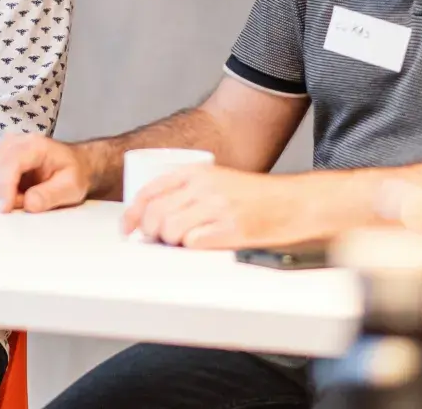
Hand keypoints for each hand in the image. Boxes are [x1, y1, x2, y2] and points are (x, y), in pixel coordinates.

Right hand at [0, 134, 91, 212]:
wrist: (69, 164)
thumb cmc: (71, 173)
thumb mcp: (72, 186)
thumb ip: (52, 195)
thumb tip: (29, 204)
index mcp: (33, 145)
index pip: (10, 162)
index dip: (4, 187)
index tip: (5, 210)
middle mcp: (10, 143)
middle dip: (0, 195)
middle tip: (23, 203)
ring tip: (16, 198)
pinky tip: (3, 196)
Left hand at [122, 165, 302, 248]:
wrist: (293, 204)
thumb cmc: (256, 197)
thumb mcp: (217, 181)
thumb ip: (188, 192)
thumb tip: (153, 217)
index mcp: (197, 173)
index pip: (150, 191)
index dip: (133, 213)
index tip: (128, 228)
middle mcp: (204, 187)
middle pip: (155, 214)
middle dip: (152, 233)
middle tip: (162, 240)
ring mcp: (217, 207)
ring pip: (169, 231)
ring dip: (173, 243)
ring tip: (189, 242)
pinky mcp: (230, 229)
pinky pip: (193, 244)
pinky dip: (193, 249)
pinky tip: (205, 244)